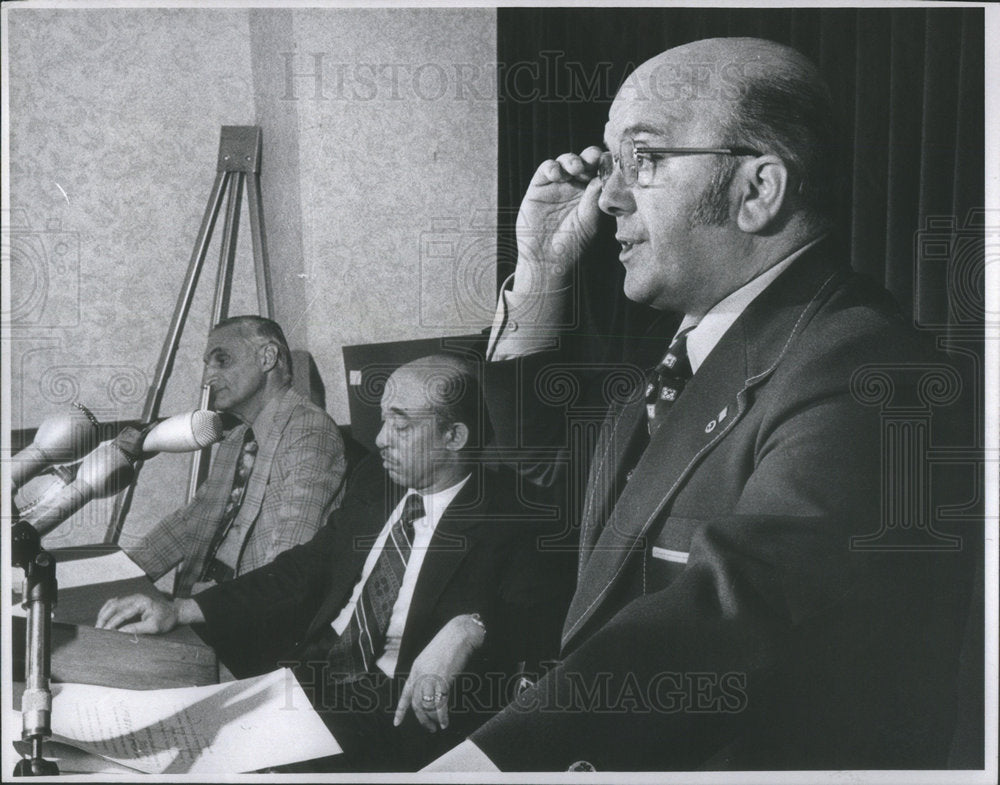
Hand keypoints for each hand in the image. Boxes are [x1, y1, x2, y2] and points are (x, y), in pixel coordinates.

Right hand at [95, 592, 179, 633]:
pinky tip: (103, 618)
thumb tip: (120, 633)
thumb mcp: (154, 626)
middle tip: (98, 630)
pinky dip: (107, 610)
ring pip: (112, 603)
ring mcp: (133, 598)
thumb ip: (137, 628)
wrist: (175, 612)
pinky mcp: (132, 601)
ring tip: (98, 625)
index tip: (105, 633)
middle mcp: (135, 597)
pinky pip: (116, 603)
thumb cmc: (166, 619)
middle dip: (104, 618)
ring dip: (104, 614)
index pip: (122, 613)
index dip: (112, 623)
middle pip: (114, 605)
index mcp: (141, 602)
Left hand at [393, 614, 485, 731]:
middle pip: (416, 704)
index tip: (396, 723)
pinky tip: (445, 722)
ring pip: (427, 706)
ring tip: (439, 725)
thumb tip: (430, 692)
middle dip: (422, 719)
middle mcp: (420, 674)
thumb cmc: (448, 644)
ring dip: (433, 719)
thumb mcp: (431, 659)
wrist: (459, 634)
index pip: (406, 694)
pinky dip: (442, 716)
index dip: (400, 710)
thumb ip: (428, 674)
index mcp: (416, 669)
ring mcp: (431, 677)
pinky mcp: (443, 680)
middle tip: (430, 728)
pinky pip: (440, 704)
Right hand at [514, 147, 604, 293]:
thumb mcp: (589, 222)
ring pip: (566, 161)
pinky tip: (556, 173)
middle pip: (585, 161)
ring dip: (572, 160)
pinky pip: (546, 169)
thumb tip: (602, 176)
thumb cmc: (572, 245)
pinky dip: (551, 167)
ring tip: (575, 168)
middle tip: (593, 160)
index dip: (605, 164)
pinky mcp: (539, 186)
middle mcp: (576, 186)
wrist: (546, 259)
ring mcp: (558, 185)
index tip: (610, 162)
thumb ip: (594, 199)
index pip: (601, 171)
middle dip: (590, 156)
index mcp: (592, 193)